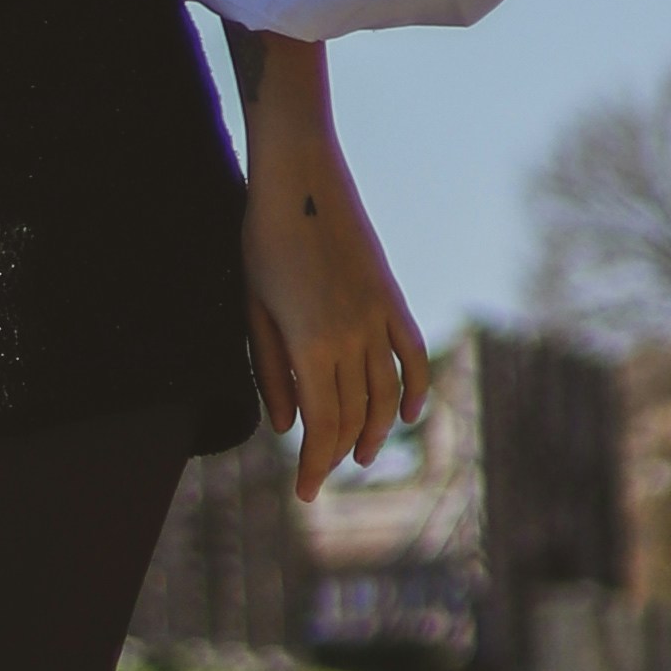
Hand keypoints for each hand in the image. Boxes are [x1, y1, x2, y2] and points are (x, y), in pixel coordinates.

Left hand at [237, 45, 429, 502]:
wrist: (300, 178)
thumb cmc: (262, 240)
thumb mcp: (254, 308)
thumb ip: (272, 371)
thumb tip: (288, 428)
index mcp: (312, 345)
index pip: (322, 426)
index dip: (314, 465)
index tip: (305, 493)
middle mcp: (353, 337)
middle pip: (355, 415)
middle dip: (337, 452)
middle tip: (321, 473)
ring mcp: (378, 316)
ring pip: (387, 393)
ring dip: (376, 430)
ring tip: (360, 454)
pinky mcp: (391, 296)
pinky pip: (412, 353)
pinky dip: (416, 387)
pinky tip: (411, 413)